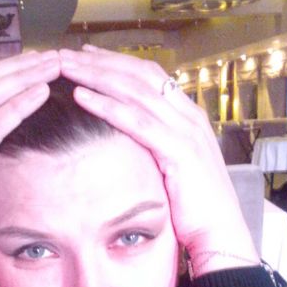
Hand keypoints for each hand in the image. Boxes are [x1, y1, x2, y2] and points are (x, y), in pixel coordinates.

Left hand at [59, 46, 258, 275]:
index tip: (85, 54)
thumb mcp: (173, 168)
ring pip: (134, 91)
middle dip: (99, 61)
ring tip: (65, 67)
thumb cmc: (194, 207)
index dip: (115, 62)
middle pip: (138, 75)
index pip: (148, 75)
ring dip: (96, 76)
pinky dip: (107, 106)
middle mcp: (188, 116)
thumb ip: (157, 147)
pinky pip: (137, 121)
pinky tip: (81, 97)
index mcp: (188, 116)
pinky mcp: (179, 151)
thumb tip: (129, 141)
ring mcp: (186, 131)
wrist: (220, 233)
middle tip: (65, 52)